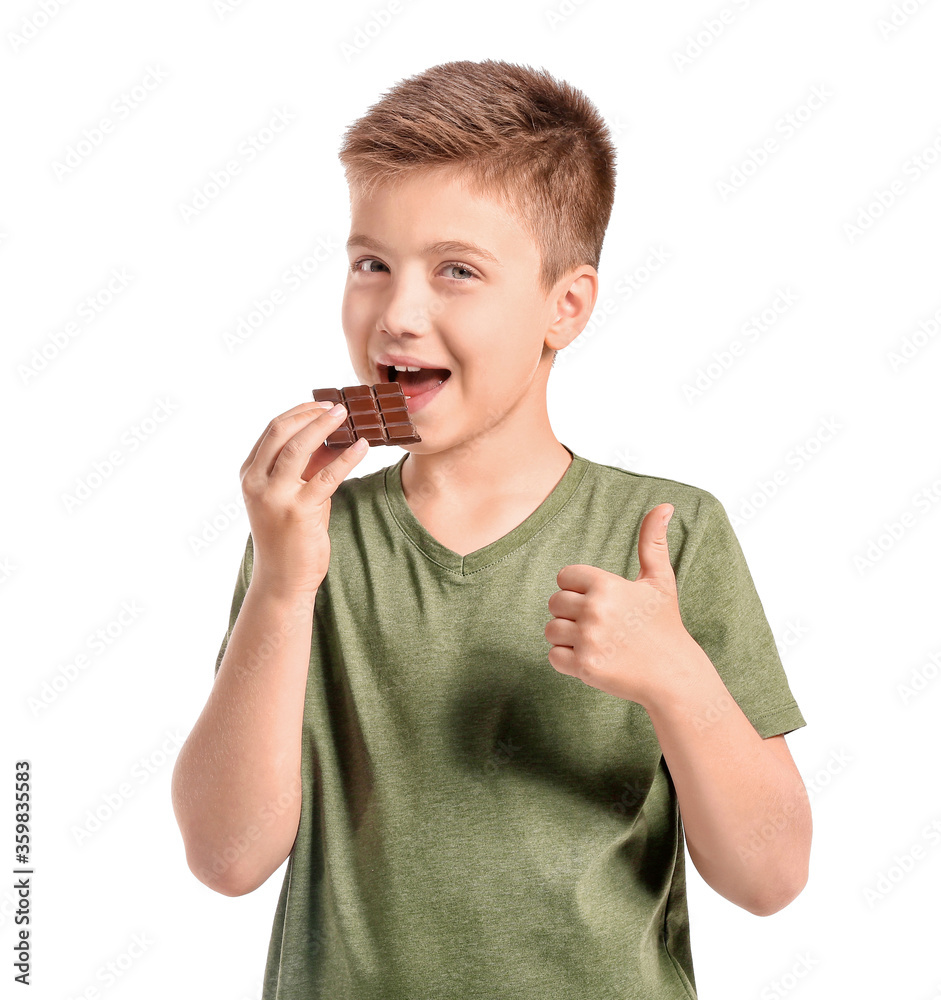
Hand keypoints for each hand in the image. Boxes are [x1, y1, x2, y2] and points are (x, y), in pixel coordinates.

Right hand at [239, 399, 368, 597]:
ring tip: (348, 416)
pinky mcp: (299, 511)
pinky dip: (347, 457)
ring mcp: (275, 496)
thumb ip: (304, 467)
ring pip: (299, 448)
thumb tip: (329, 435)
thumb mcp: (291, 494)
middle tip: (337, 407)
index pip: (272, 430)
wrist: (283, 579)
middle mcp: (257, 482)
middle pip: (282, 432)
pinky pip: (327, 476)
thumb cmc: (288, 535)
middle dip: (311, 414)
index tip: (321, 404)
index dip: (299, 412)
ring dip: (325, 427)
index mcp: (249, 474)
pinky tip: (362, 447)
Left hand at [545, 503, 698, 705]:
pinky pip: (553, 656)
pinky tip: (592, 658)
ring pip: (551, 630)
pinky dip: (567, 660)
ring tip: (595, 641)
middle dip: (571, 613)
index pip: (565, 577)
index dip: (579, 589)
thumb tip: (665, 505)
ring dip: (567, 637)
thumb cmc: (664, 625)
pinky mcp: (585, 667)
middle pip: (555, 603)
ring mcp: (589, 640)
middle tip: (600, 625)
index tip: (601, 602)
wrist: (674, 676)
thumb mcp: (660, 580)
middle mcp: (595, 610)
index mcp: (607, 585)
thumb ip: (653, 542)